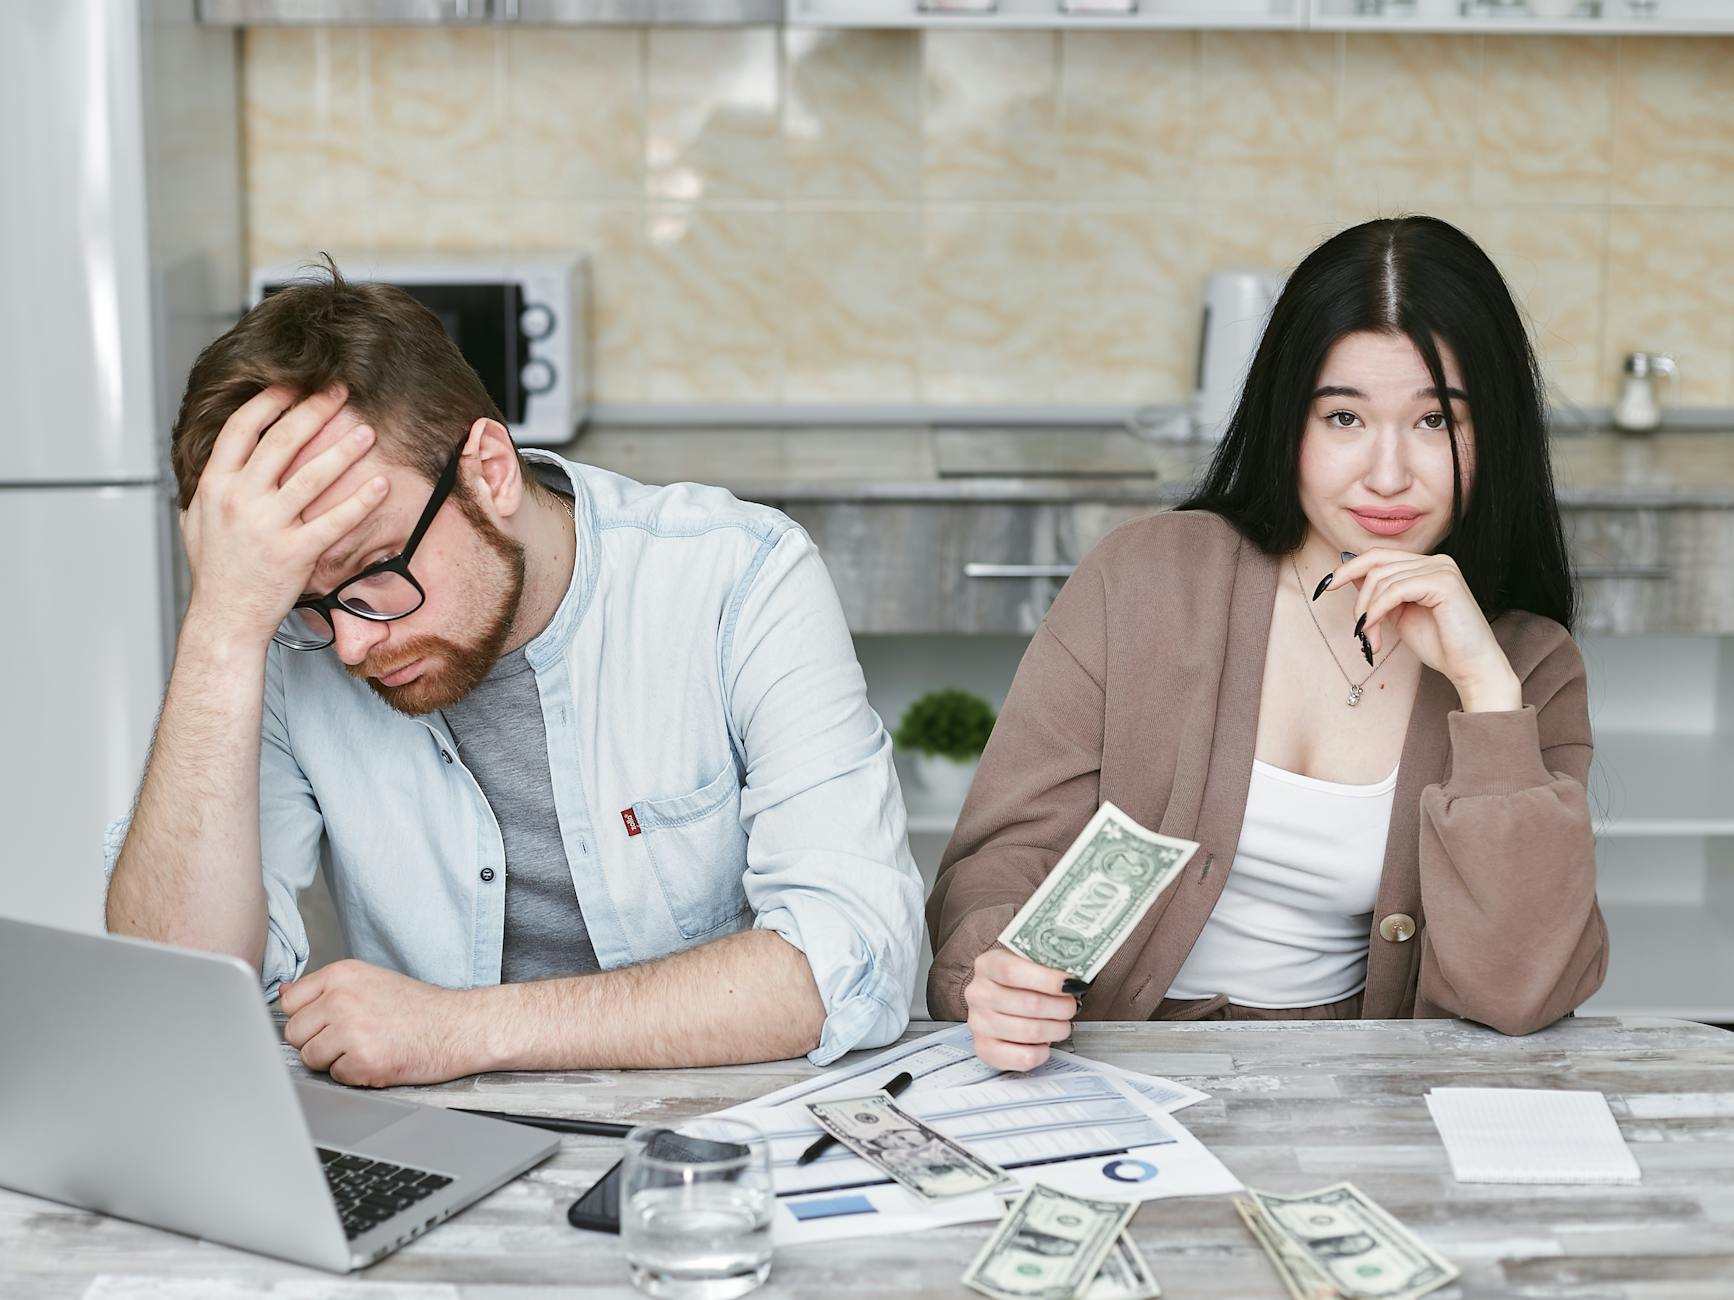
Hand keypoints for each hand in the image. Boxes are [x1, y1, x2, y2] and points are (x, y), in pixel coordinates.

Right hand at [180, 383, 388, 646]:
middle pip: (280, 441)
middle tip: (339, 390)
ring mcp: (268, 526)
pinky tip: (381, 485)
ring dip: (343, 450)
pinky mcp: (296, 553)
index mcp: (215, 486)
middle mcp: (240, 500)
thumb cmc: (214, 572)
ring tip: (366, 431)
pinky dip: (360, 501)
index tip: (293, 384)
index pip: (241, 429)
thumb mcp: (196, 521)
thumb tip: (215, 458)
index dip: (269, 401)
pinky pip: (335, 521)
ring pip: (311, 476)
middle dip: (313, 410)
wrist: (224, 618)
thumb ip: (206, 487)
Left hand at [280, 959, 487, 1086]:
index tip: (329, 1021)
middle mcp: (342, 998)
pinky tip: (379, 1059)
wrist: (458, 1026)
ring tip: (367, 1046)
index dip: (308, 1018)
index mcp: (342, 974)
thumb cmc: (418, 1007)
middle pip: (294, 1033)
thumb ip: (325, 989)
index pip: (290, 1002)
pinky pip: (336, 1076)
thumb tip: (284, 992)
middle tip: (353, 1037)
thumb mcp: (370, 981)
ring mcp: (351, 1029)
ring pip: (310, 1058)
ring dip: (335, 1060)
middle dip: (317, 1042)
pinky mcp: (363, 1060)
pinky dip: (355, 1074)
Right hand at [963, 947, 1079, 1071]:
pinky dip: (1043, 1052)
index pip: (1013, 971)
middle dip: (1061, 1007)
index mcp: (987, 965)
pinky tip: (1045, 1043)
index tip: (1071, 983)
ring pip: (1030, 1031)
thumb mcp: (1028, 963)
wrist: (997, 1005)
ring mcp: (979, 1023)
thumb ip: (1048, 966)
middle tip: (1072, 1006)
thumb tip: (1074, 979)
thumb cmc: (1019, 984)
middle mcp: (978, 994)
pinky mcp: (985, 1050)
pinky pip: (1024, 1057)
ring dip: (1056, 1029)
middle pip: (1028, 1003)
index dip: (1046, 979)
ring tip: (1062, 1024)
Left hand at [1333, 549, 1521, 711]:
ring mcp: (1442, 569)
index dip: (1349, 568)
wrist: (1470, 667)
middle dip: (1358, 597)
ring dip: (1367, 614)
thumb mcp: (1398, 614)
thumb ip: (1379, 593)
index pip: (1379, 556)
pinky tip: (1372, 630)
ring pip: (1382, 580)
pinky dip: (1377, 611)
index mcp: (1426, 565)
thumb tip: (1349, 574)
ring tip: (1369, 640)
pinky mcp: (1444, 582)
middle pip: (1377, 564)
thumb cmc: (1439, 644)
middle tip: (1354, 628)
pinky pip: (1395, 590)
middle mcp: (1437, 561)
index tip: (1326, 586)